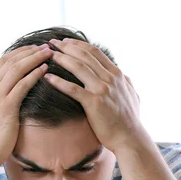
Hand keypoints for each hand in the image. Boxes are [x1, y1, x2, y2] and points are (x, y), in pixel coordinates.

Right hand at [0, 44, 52, 162]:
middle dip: (30, 51)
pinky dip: (34, 75)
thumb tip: (5, 87)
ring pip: (17, 69)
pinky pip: (22, 85)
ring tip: (48, 53)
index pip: (3, 61)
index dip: (20, 52)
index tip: (34, 48)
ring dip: (34, 58)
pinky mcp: (6, 106)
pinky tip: (45, 70)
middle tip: (46, 47)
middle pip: (11, 61)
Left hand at [44, 38, 141, 153]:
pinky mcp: (94, 103)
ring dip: (61, 59)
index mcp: (117, 74)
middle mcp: (110, 78)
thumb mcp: (132, 95)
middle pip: (84, 56)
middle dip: (66, 47)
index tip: (65, 41)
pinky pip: (73, 89)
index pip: (94, 52)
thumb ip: (126, 83)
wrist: (130, 138)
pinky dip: (59, 82)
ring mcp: (102, 90)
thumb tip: (124, 76)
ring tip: (48, 55)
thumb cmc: (130, 120)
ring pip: (78, 68)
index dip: (78, 44)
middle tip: (51, 42)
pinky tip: (47, 77)